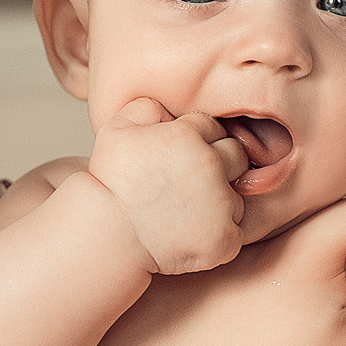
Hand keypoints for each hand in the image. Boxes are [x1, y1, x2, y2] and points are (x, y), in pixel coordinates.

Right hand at [86, 98, 247, 274]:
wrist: (108, 235)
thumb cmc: (109, 186)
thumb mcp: (115, 131)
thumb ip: (144, 108)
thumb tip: (166, 108)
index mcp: (188, 136)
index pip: (212, 126)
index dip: (197, 141)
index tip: (180, 159)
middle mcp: (209, 166)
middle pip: (236, 155)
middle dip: (220, 165)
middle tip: (189, 184)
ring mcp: (220, 203)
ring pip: (236, 195)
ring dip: (219, 202)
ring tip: (184, 213)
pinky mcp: (224, 238)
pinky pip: (234, 231)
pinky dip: (217, 235)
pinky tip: (190, 234)